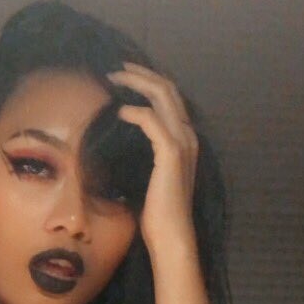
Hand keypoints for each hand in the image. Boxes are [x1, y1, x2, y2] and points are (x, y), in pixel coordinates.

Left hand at [106, 62, 198, 250]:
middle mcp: (189, 136)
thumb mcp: (151, 175)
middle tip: (116, 69)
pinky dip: (135, 111)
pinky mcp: (171, 153)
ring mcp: (183, 143)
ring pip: (162, 96)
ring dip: (136, 83)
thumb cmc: (158, 212)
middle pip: (167, 89)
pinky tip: (119, 111)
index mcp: (186, 139)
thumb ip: (145, 153)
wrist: (172, 235)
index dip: (149, 82)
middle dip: (141, 74)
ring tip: (114, 79)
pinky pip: (152, 120)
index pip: (170, 98)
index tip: (125, 77)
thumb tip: (122, 140)